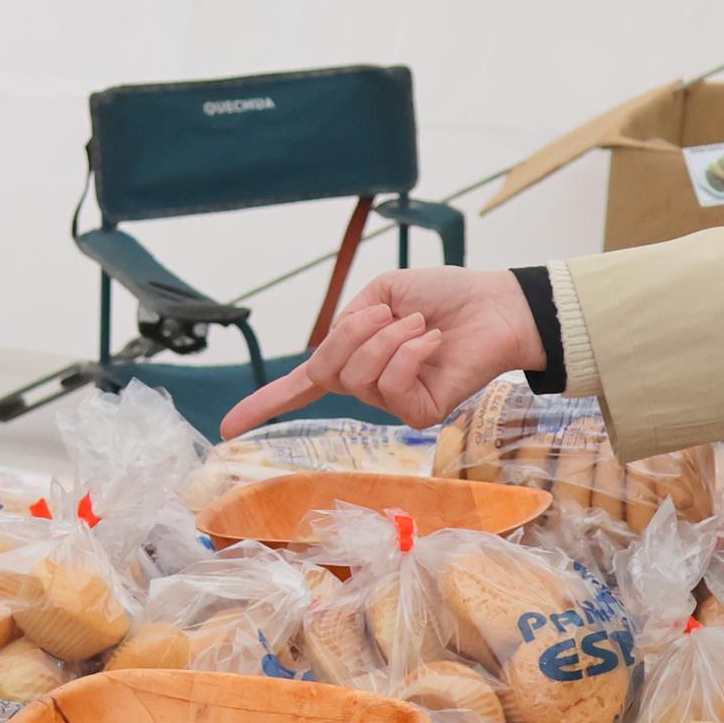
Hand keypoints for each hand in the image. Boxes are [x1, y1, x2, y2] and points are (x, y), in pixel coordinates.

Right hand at [220, 268, 542, 432]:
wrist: (495, 305)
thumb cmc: (443, 295)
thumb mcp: (382, 292)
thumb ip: (351, 321)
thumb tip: (335, 353)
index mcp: (354, 356)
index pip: (301, 387)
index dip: (263, 406)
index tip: (228, 430)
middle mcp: (368, 385)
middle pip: (325, 370)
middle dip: (351, 333)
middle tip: (388, 313)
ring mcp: (393, 403)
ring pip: (358, 375)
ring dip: (388, 336)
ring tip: (419, 325)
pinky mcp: (420, 414)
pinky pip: (392, 383)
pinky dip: (410, 351)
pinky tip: (432, 341)